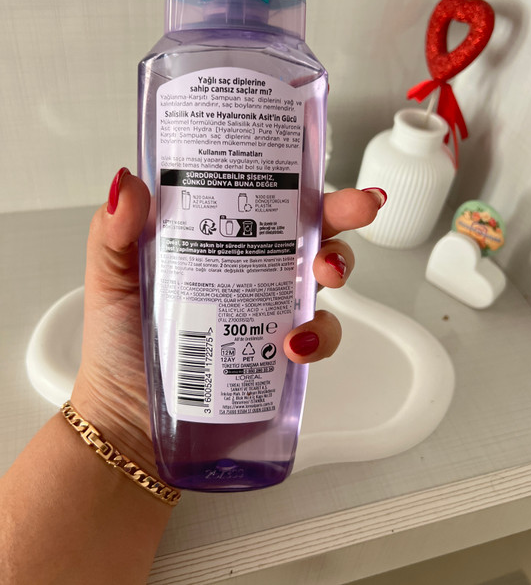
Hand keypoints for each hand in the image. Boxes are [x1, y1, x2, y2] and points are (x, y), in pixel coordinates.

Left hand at [72, 169, 383, 473]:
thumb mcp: (111, 281)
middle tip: (359, 208)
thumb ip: (112, 234)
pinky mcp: (281, 353)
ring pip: (325, 277)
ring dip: (340, 266)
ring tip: (326, 276)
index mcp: (218, 241)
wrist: (130, 426)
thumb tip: (126, 184)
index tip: (319, 164)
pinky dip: (321, 337)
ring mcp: (270, 310)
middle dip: (344, 212)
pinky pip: (320, 338)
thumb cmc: (118, 346)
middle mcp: (252, 269)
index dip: (295, 178)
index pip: (262, 198)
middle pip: (309, 229)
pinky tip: (296, 343)